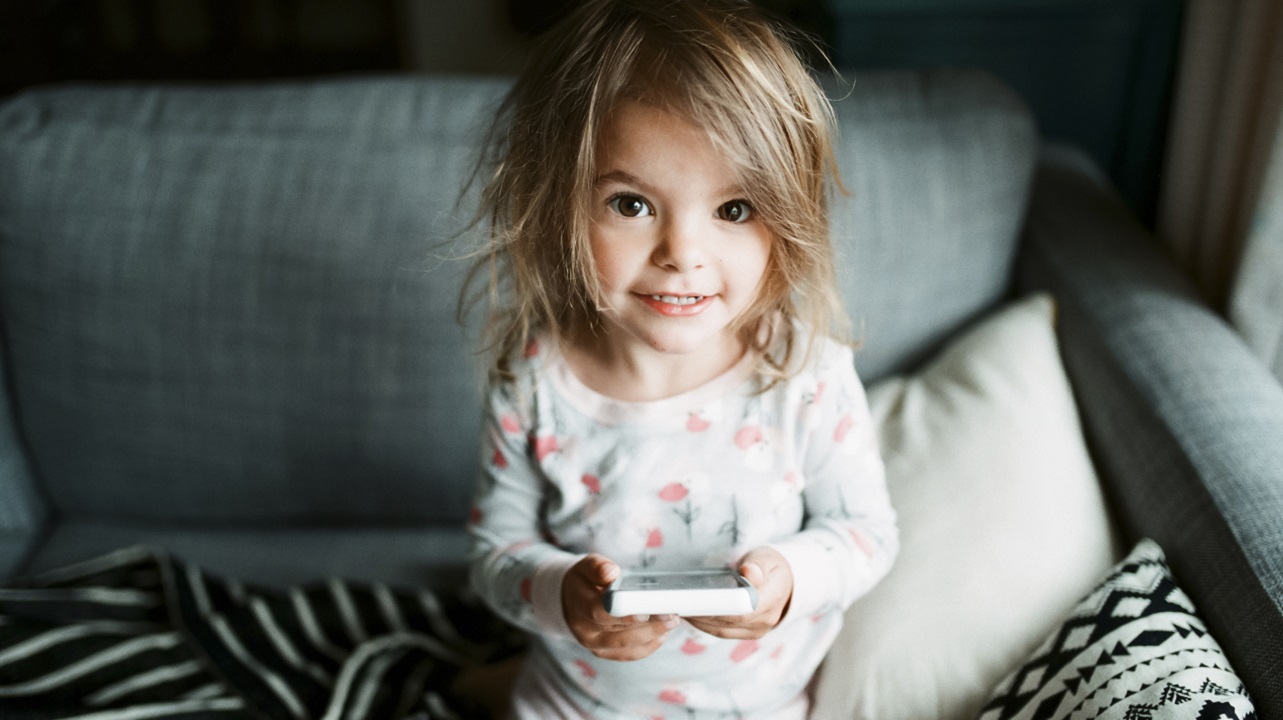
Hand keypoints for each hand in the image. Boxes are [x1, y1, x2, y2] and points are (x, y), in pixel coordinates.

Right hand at [562, 554, 678, 660]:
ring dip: (651, 636)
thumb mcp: (588, 565)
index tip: (647, 611)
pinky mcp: (604, 652)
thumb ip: (598, 567)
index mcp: (578, 605)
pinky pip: (628, 654)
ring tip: (672, 622)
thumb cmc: (585, 579)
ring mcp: (593, 644)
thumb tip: (611, 573)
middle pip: (617, 632)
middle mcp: (583, 630)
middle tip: (671, 615)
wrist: (570, 599)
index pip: (600, 613)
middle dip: (647, 625)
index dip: (624, 614)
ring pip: (625, 647)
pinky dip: (648, 646)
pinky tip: (662, 634)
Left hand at [685, 547, 792, 639]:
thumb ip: (758, 566)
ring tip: (679, 608)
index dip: (717, 608)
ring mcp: (757, 629)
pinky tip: (691, 614)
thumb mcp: (766, 558)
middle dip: (702, 614)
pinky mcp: (748, 633)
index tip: (695, 600)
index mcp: (773, 597)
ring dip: (699, 621)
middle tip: (678, 603)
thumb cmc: (771, 566)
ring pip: (722, 630)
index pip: (742, 610)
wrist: (784, 581)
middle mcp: (766, 619)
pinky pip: (723, 632)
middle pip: (728, 623)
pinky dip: (705, 624)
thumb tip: (749, 572)